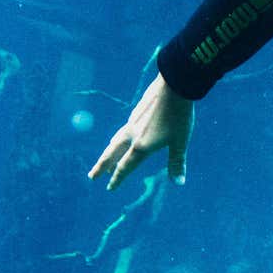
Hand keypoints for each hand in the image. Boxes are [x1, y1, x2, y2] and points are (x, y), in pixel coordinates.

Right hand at [88, 73, 193, 190]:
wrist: (174, 85)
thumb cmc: (179, 115)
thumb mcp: (180, 141)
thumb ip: (177, 162)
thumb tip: (179, 182)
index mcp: (141, 145)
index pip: (125, 166)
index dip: (117, 178)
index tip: (109, 187)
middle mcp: (132, 135)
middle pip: (111, 154)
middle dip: (101, 167)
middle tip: (92, 176)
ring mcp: (132, 122)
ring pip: (116, 141)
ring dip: (109, 153)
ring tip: (106, 160)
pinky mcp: (136, 111)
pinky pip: (123, 130)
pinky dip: (118, 139)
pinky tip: (123, 137)